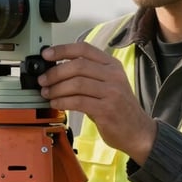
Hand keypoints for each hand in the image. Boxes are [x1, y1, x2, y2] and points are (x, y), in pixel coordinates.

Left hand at [38, 43, 156, 164]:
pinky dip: (62, 102)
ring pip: (76, 83)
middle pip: (77, 66)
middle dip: (55, 73)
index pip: (84, 49)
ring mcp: (112, 93)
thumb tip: (56, 71)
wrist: (138, 132)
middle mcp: (114, 76)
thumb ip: (88, 75)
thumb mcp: (108, 85)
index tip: (46, 55)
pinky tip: (56, 104)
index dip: (62, 50)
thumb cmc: (119, 108)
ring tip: (47, 94)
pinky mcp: (107, 110)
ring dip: (56, 89)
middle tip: (43, 80)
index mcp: (112, 65)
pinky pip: (78, 101)